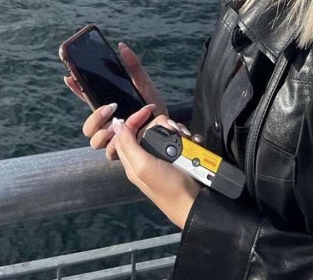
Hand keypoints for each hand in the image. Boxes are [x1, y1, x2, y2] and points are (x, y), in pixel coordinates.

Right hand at [63, 41, 167, 159]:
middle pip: (87, 126)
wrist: (168, 131)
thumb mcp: (144, 85)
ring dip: (104, 131)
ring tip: (119, 124)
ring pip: (94, 140)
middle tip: (111, 107)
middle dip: (95, 117)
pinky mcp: (120, 153)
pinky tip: (123, 137)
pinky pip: (108, 152)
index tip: (69, 77)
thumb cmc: (155, 108)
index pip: (87, 99)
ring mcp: (112, 140)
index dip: (76, 89)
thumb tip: (122, 46)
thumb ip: (134, 67)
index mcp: (109, 107)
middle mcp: (107, 125)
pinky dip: (114, 144)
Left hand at [112, 112, 199, 229]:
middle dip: (163, 124)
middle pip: (149, 129)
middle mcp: (147, 156)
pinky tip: (192, 141)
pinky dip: (187, 138)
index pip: (126, 131)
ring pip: (166, 132)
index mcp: (133, 160)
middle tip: (174, 130)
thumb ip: (128, 144)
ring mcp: (163, 157)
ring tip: (185, 137)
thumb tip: (116, 123)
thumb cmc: (167, 188)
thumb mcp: (143, 166)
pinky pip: (180, 139)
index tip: (149, 110)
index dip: (135, 118)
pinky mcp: (178, 158)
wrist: (195, 203)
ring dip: (177, 130)